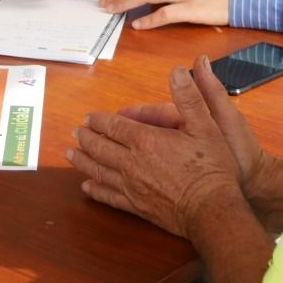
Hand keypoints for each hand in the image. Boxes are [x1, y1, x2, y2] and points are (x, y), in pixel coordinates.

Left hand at [69, 63, 246, 236]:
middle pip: (101, 148)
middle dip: (86, 138)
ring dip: (83, 161)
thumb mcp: (206, 126)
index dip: (99, 120)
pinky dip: (96, 191)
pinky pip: (109, 197)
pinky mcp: (136, 206)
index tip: (88, 117)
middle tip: (75, 132)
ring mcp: (132, 186)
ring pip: (99, 171)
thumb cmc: (211, 168)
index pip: (114, 126)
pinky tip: (87, 188)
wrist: (211, 210)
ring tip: (70, 155)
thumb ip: (189, 97)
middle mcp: (132, 162)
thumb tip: (177, 71)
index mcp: (146, 140)